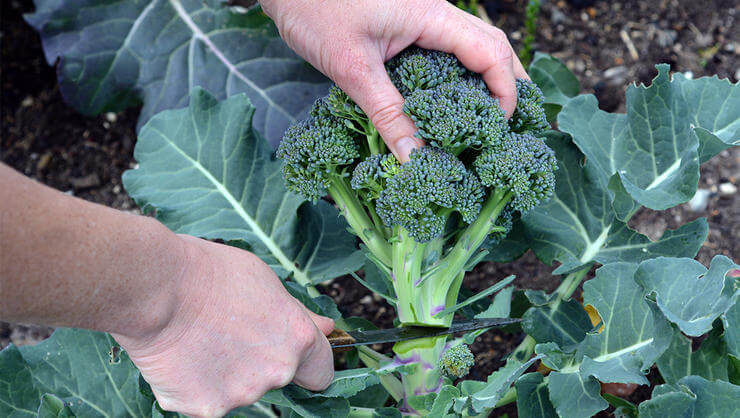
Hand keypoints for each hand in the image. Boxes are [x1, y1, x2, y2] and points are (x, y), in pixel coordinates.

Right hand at [112, 235, 334, 416]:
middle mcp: (276, 372)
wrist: (157, 287)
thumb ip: (298, 314)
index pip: (321, 372)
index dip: (309, 363)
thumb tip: (327, 328)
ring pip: (239, 390)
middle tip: (229, 332)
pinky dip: (195, 385)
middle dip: (260, 362)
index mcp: (297, 339)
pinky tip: (181, 356)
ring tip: (200, 338)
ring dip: (226, 374)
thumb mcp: (265, 281)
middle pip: (276, 378)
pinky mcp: (205, 409)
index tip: (295, 356)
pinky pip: (205, 401)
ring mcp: (241, 394)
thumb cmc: (209, 273)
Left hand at [260, 0, 527, 161]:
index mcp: (432, 16)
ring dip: (487, 77)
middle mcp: (436, 11)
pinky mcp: (405, 22)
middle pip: (493, 44)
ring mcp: (422, 15)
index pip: (491, 53)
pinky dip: (459, 72)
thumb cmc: (314, 8)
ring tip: (490, 117)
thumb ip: (386, 112)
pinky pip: (446, 47)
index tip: (499, 130)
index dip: (505, 92)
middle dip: (509, 83)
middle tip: (510, 125)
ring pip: (473, 43)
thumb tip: (414, 158)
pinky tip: (450, 100)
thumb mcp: (352, 67)